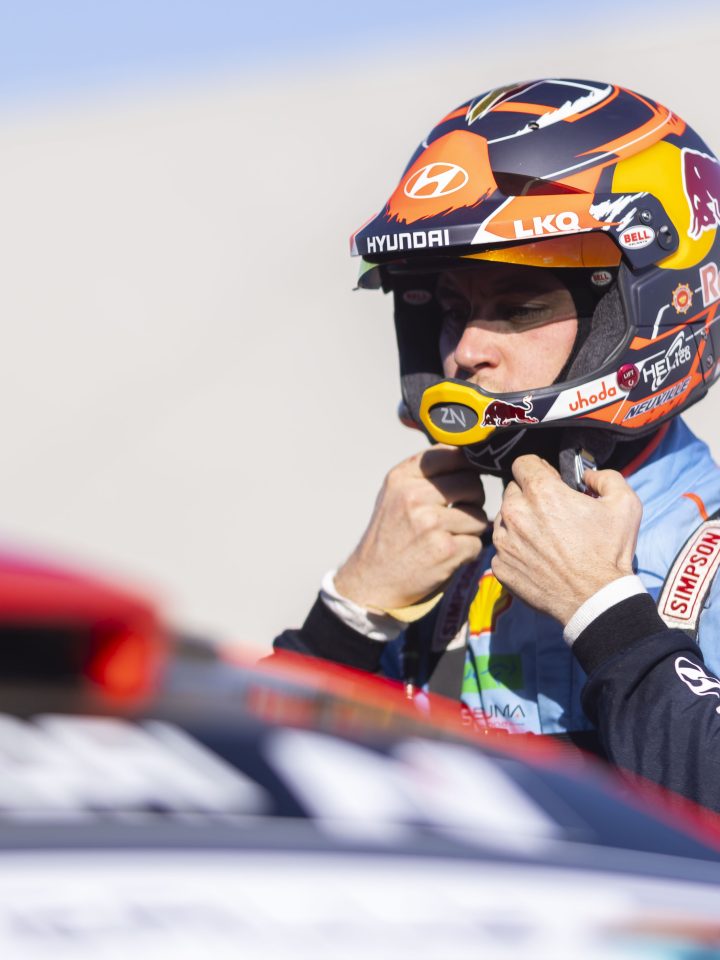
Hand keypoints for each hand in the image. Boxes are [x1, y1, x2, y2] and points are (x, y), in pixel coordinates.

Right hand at [335, 446, 487, 610]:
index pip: (453, 455)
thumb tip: (469, 454)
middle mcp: (414, 496)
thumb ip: (426, 472)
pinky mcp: (445, 550)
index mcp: (402, 477)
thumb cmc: (390, 534)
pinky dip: (468, 551)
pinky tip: (448, 555)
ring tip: (449, 536)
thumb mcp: (395, 493)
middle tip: (458, 514)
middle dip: (472, 500)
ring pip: (479, 515)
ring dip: (471, 529)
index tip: (464, 481)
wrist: (372, 580)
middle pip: (473, 484)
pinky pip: (477, 542)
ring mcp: (430, 523)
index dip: (467, 469)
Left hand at [491, 454, 641, 624]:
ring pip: (504, 519)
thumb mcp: (625, 504)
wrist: (596, 600)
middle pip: (512, 490)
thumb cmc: (609, 553)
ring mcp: (504, 542)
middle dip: (529, 496)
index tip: (550, 482)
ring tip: (545, 538)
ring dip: (519, 523)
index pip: (523, 463)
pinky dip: (516, 550)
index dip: (539, 469)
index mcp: (541, 492)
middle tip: (551, 513)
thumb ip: (605, 477)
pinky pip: (502, 548)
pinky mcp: (500, 566)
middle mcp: (515, 513)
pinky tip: (538, 558)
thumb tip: (585, 475)